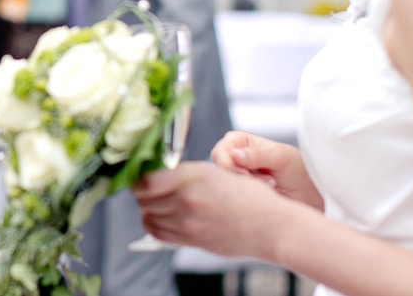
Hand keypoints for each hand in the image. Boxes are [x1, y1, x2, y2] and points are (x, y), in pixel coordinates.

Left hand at [133, 162, 290, 260]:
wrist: (272, 227)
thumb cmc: (251, 198)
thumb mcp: (217, 172)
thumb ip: (186, 174)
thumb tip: (160, 176)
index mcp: (193, 175)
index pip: (146, 179)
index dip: (139, 177)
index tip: (141, 175)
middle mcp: (187, 198)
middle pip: (142, 197)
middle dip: (142, 192)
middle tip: (149, 189)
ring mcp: (188, 221)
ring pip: (147, 216)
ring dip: (147, 209)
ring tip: (157, 203)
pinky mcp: (191, 240)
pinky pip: (158, 233)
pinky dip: (154, 225)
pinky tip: (161, 218)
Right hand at [211, 131, 322, 208]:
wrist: (309, 192)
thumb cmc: (297, 168)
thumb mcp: (280, 157)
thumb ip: (257, 154)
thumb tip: (234, 154)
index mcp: (237, 140)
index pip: (219, 154)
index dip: (231, 167)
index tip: (251, 176)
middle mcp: (231, 156)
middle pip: (217, 171)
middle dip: (240, 180)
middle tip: (266, 183)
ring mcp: (233, 176)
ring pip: (224, 187)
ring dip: (246, 190)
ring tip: (269, 187)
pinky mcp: (237, 193)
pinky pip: (230, 199)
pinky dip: (246, 199)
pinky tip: (264, 197)